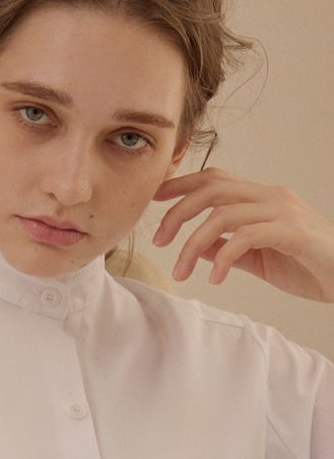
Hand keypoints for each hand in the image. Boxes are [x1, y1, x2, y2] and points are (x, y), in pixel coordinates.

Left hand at [152, 168, 333, 301]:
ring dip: (192, 245)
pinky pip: (246, 237)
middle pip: (212, 189)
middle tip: (158, 242)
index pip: (214, 180)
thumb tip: (195, 246)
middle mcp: (271, 197)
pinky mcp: (293, 232)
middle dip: (177, 213)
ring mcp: (283, 211)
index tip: (152, 200)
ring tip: (181, 273)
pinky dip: (223, 258)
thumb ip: (227, 248)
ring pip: (223, 214)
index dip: (180, 185)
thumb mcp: (256, 257)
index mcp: (261, 198)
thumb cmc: (306, 266)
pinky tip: (216, 278)